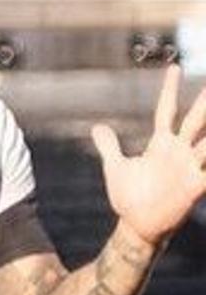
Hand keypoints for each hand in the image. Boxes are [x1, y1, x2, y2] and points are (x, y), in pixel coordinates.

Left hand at [94, 63, 205, 243]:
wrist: (136, 227)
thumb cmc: (129, 197)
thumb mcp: (115, 167)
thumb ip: (109, 146)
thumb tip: (98, 126)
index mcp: (161, 144)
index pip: (167, 110)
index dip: (170, 89)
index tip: (174, 67)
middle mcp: (179, 151)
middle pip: (196, 119)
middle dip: (204, 101)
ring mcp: (189, 167)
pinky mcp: (196, 186)